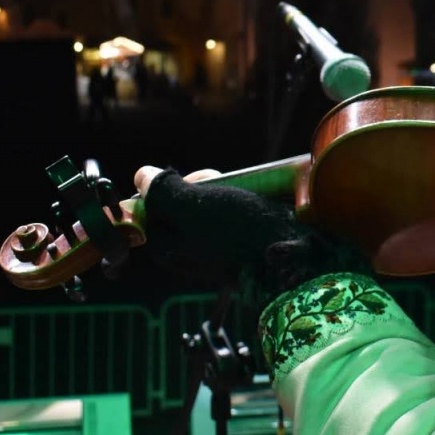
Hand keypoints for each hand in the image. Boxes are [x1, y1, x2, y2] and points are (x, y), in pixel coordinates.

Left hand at [133, 165, 366, 292]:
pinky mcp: (240, 249)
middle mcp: (187, 253)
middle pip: (183, 205)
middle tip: (225, 186)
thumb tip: (141, 176)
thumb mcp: (194, 205)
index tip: (197, 180)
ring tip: (246, 194)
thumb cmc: (239, 232)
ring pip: (210, 209)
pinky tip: (256, 205)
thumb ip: (162, 192)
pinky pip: (232, 220)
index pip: (156, 205)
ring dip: (225, 194)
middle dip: (203, 188)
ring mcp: (214, 252)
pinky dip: (241, 207)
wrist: (293, 258)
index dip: (174, 185)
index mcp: (168, 248)